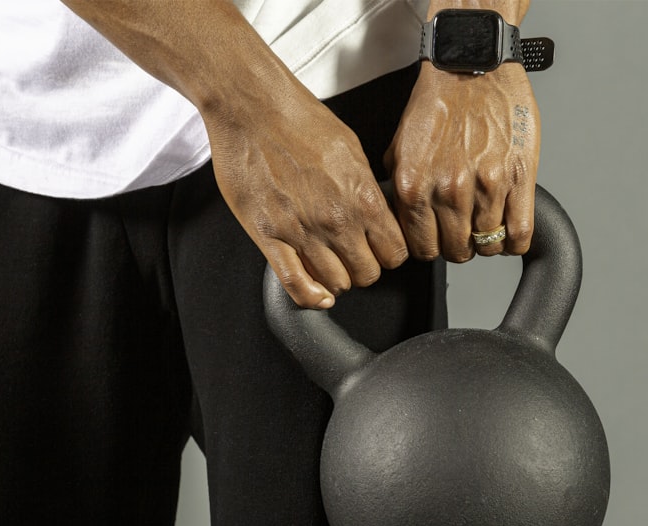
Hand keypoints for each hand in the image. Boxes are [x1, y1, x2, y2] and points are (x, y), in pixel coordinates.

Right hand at [205, 90, 407, 308]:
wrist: (253, 107)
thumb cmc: (298, 119)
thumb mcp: (352, 149)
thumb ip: (365, 188)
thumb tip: (374, 212)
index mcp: (363, 198)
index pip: (394, 252)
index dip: (388, 254)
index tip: (380, 250)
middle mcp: (337, 220)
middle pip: (367, 274)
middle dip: (363, 268)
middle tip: (353, 256)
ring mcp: (303, 232)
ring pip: (335, 284)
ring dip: (336, 279)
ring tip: (329, 264)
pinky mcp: (269, 237)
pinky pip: (295, 284)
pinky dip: (309, 297)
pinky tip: (315, 293)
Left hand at [384, 62, 539, 259]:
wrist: (472, 67)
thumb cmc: (439, 101)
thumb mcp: (400, 146)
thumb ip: (399, 186)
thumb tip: (402, 217)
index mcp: (414, 186)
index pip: (420, 248)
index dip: (430, 248)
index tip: (437, 240)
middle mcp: (448, 191)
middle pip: (455, 251)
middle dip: (458, 247)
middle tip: (462, 233)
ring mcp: (486, 187)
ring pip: (488, 245)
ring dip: (487, 242)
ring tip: (485, 226)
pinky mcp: (519, 179)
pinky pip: (520, 233)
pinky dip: (514, 240)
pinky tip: (508, 229)